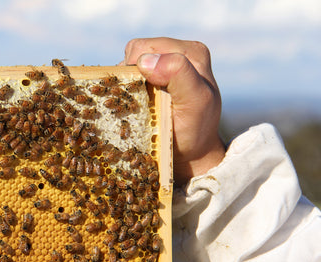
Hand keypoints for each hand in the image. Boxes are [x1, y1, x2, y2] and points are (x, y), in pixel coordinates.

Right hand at [122, 37, 225, 186]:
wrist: (191, 151)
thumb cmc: (195, 129)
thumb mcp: (195, 101)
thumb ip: (178, 73)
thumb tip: (145, 60)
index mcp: (190, 52)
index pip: (145, 49)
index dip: (136, 72)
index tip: (148, 99)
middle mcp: (178, 51)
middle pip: (133, 53)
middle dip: (131, 77)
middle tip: (142, 102)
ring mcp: (164, 63)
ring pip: (128, 64)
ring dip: (127, 84)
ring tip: (140, 104)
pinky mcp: (153, 76)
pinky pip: (128, 74)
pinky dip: (126, 88)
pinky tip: (136, 104)